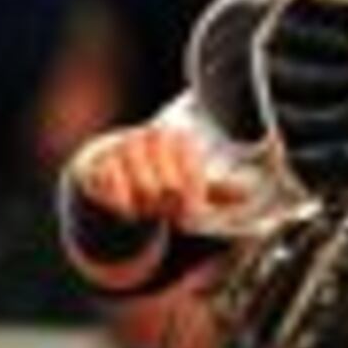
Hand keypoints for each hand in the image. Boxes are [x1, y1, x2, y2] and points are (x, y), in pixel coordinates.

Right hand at [68, 124, 223, 232]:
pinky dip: (124, 206)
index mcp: (177, 137)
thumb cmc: (156, 174)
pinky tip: (127, 208)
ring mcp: (123, 147)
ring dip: (146, 207)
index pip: (192, 172)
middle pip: (169, 188)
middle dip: (167, 206)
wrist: (107, 166)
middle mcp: (151, 136)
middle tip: (162, 208)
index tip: (190, 211)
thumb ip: (216, 189)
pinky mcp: (99, 161)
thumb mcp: (187, 180)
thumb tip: (248, 194)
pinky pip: (116, 191)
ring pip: (144, 190)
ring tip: (144, 206)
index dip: (193, 198)